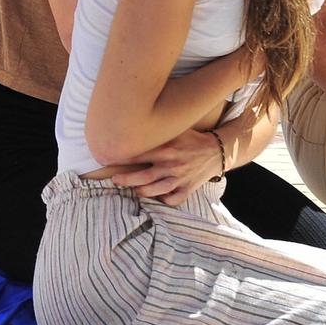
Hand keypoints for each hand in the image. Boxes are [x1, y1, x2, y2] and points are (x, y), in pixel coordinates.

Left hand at [98, 127, 225, 205]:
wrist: (215, 151)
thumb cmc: (191, 139)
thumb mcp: (175, 131)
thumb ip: (157, 131)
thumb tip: (133, 124)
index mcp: (167, 149)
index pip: (139, 155)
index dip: (123, 158)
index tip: (110, 159)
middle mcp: (171, 165)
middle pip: (143, 177)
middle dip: (126, 179)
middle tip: (115, 179)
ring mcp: (180, 179)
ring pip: (155, 191)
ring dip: (141, 191)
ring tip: (133, 189)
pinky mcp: (187, 189)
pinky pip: (172, 199)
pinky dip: (162, 200)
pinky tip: (155, 197)